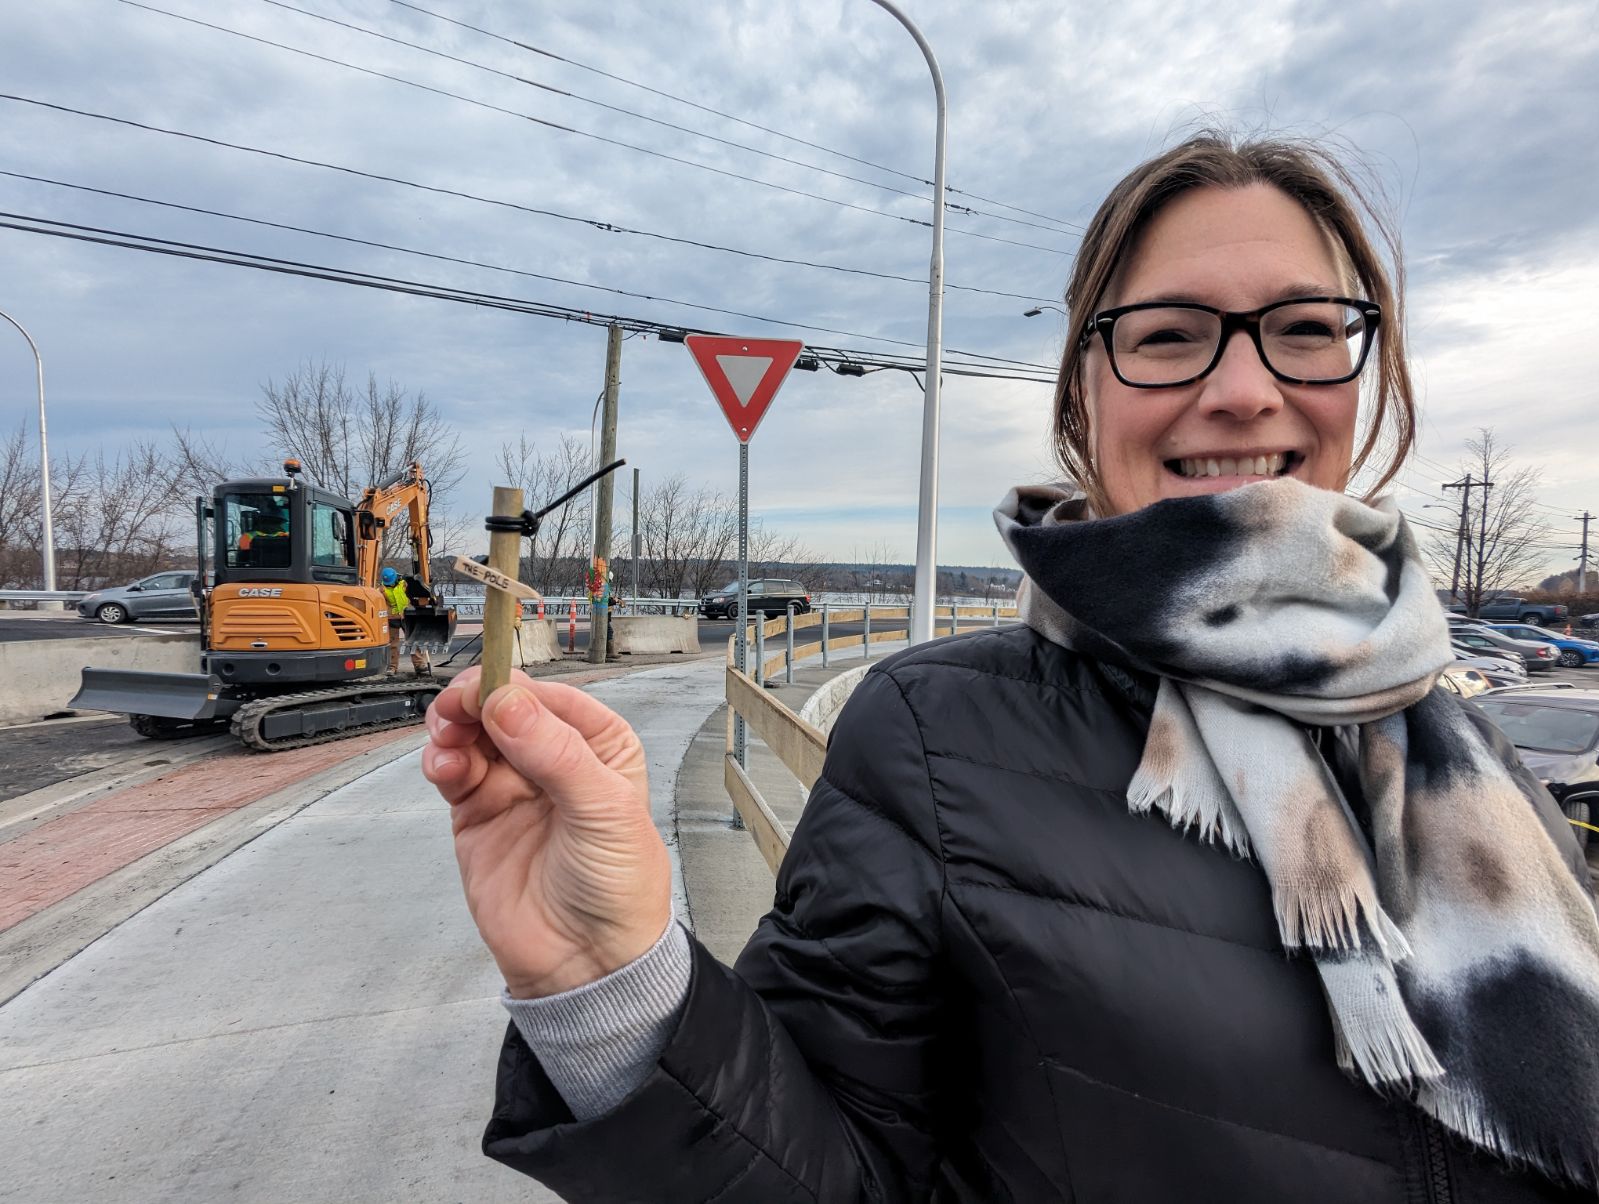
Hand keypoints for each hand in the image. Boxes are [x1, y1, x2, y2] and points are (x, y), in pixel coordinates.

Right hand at [423, 667, 671, 997]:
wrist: (585, 962)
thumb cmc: (617, 887)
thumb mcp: (603, 811)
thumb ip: (557, 754)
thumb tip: (510, 703)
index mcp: (599, 745)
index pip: (552, 697)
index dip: (517, 688)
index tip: (488, 691)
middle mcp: (554, 758)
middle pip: (505, 707)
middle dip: (476, 701)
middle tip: (457, 708)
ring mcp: (513, 784)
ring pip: (473, 733)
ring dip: (453, 726)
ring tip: (448, 739)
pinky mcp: (478, 813)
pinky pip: (453, 771)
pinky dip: (442, 760)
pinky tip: (444, 767)